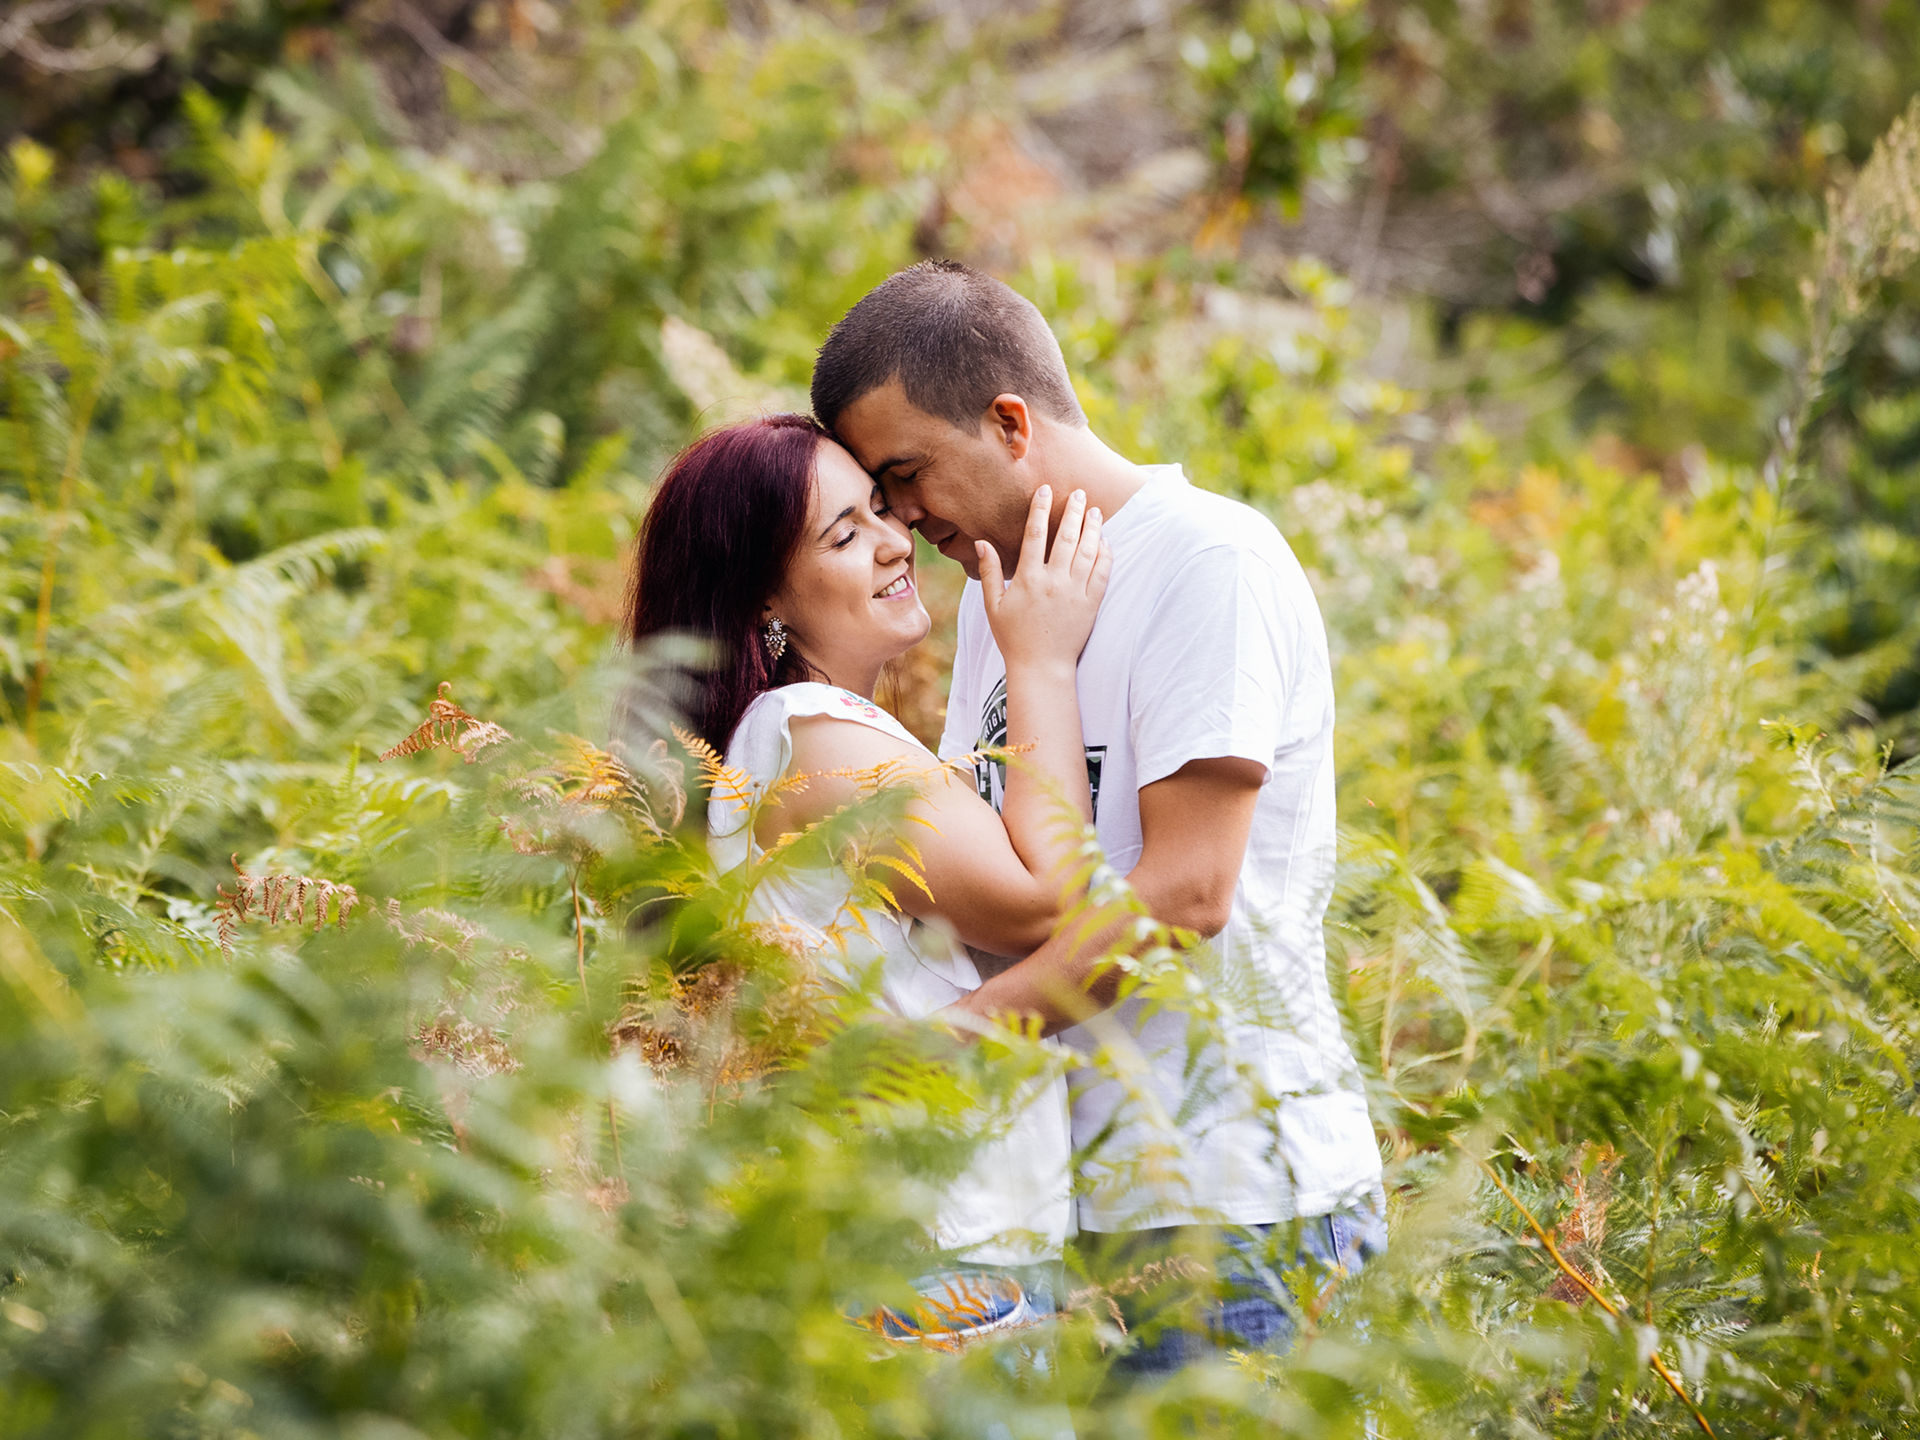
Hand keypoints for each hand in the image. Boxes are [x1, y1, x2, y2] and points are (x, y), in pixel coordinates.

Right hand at [977, 486, 1111, 673]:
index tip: (1046, 490)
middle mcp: (1053, 582)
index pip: (1035, 534)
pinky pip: (1102, 573)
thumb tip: (982, 542)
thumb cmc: (1013, 638)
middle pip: (1067, 537)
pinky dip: (1106, 554)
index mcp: (1027, 579)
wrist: (1041, 668)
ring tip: (1096, 511)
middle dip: (1074, 511)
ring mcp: (1075, 592)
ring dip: (1093, 528)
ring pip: (1088, 551)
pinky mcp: (1091, 604)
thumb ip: (989, 572)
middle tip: (1080, 493)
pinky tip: (1105, 541)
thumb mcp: (993, 606)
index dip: (1041, 509)